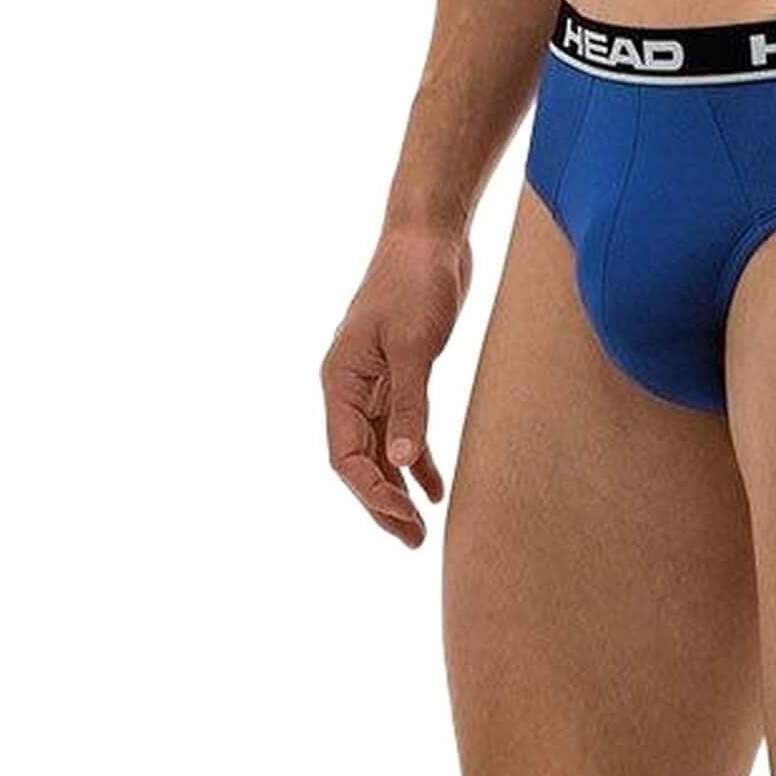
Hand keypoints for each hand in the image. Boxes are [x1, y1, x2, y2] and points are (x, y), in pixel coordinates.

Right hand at [321, 221, 472, 546]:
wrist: (432, 234)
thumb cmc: (417, 280)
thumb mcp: (414, 344)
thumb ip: (409, 404)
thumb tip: (402, 465)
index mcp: (340, 381)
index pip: (345, 455)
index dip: (371, 493)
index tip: (404, 519)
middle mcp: (350, 386)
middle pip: (359, 460)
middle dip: (382, 503)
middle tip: (413, 542)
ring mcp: (375, 380)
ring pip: (380, 450)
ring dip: (398, 488)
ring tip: (420, 530)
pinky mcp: (402, 371)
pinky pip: (402, 428)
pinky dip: (417, 458)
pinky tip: (436, 486)